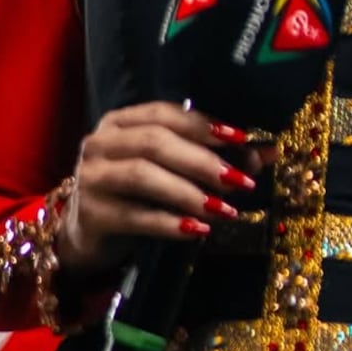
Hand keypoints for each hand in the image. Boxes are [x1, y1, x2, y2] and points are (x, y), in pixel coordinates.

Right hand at [58, 103, 263, 270]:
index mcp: (120, 122)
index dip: (203, 124)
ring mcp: (91, 178)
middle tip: (239, 180)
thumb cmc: (134, 197)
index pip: (164, 114)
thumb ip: (213, 159)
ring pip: (143, 175)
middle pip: (155, 142)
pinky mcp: (90, 214)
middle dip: (202, 160)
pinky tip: (197, 231)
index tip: (241, 138)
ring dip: (189, 191)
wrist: (86, 237)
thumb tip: (265, 154)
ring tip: (224, 208)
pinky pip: (135, 216)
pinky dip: (170, 222)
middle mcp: (100, 143)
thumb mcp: (170, 173)